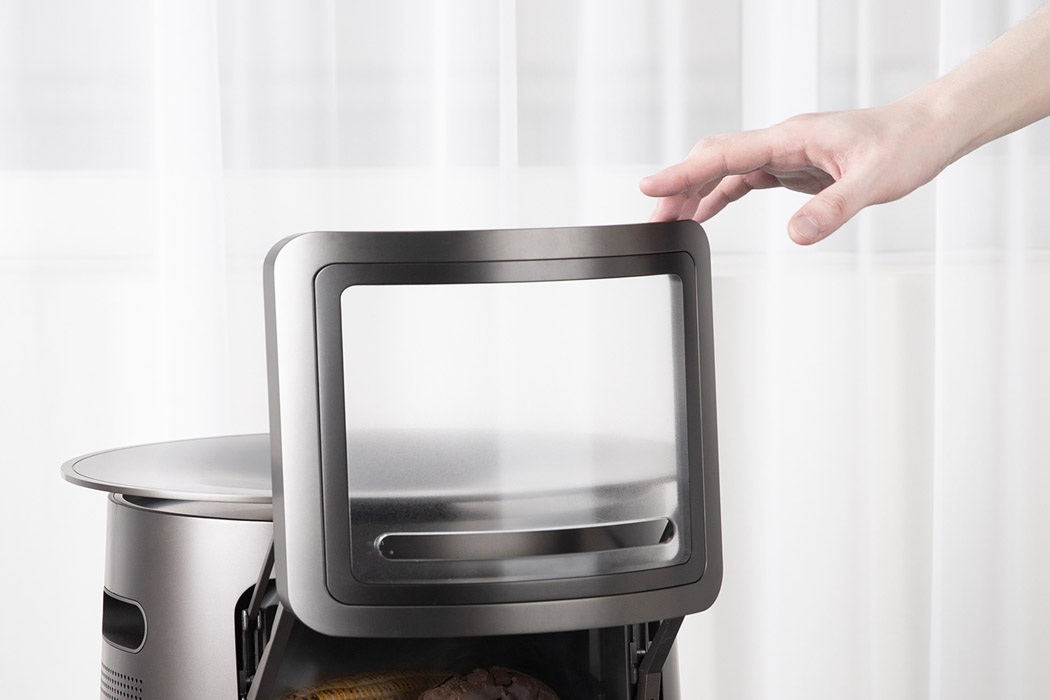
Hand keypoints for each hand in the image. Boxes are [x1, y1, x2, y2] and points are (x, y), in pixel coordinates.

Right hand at [640, 102, 953, 243]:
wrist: (930, 131)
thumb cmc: (906, 145)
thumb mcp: (873, 182)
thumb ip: (832, 209)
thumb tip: (796, 235)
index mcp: (792, 137)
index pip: (724, 154)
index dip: (683, 173)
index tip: (651, 187)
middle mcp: (783, 142)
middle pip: (715, 160)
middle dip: (679, 187)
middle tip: (653, 219)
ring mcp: (787, 154)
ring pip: (727, 170)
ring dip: (696, 194)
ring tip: (670, 221)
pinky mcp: (795, 167)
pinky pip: (747, 180)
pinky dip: (722, 196)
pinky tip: (708, 213)